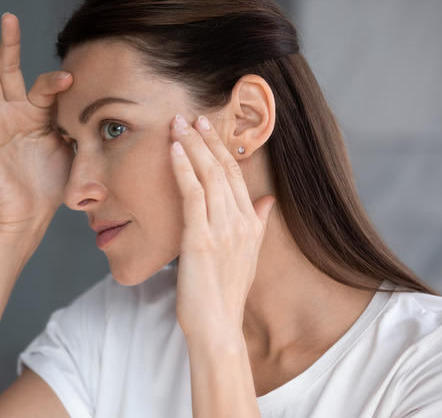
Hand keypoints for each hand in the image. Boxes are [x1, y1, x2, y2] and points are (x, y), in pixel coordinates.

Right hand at [0, 13, 72, 232]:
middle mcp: (18, 113)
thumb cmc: (51, 186)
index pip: (46, 86)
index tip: (72, 79)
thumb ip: (81, 128)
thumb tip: (102, 112)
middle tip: (7, 16)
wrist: (29, 214)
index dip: (57, 82)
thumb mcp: (75, 152)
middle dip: (10, 43)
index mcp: (42, 115)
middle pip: (11, 69)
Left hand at [169, 115, 274, 338]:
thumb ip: (259, 224)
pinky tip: (173, 150)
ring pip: (208, 175)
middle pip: (223, 168)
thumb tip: (268, 200)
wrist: (217, 326)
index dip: (220, 148)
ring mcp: (221, 229)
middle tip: (190, 116)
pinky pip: (192, 194)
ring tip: (177, 124)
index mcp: (251, 224)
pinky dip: (183, 168)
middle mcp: (240, 222)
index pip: (235, 175)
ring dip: (191, 146)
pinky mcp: (200, 239)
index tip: (206, 128)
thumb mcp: (248, 255)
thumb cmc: (225, 293)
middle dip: (205, 139)